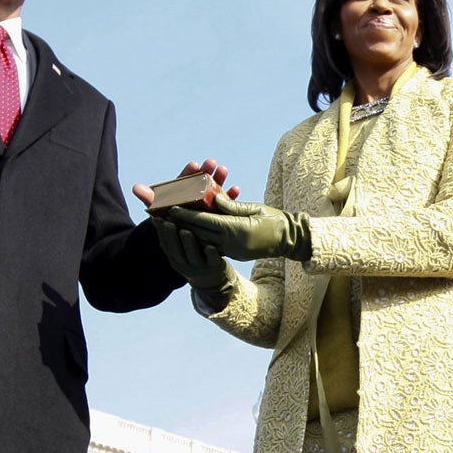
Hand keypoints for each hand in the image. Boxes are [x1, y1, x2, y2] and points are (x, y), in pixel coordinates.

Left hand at [131, 159, 240, 210]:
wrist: (183, 240)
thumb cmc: (171, 221)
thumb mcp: (160, 210)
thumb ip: (151, 199)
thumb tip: (135, 187)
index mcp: (184, 191)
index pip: (187, 178)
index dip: (189, 171)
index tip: (193, 164)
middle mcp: (198, 194)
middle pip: (203, 181)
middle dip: (208, 171)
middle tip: (211, 162)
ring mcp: (210, 202)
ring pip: (216, 189)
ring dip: (221, 179)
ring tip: (224, 169)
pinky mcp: (221, 212)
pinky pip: (228, 203)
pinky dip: (231, 196)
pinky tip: (236, 189)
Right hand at [153, 219, 238, 307]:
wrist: (212, 282)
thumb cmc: (196, 259)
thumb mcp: (181, 252)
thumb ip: (174, 238)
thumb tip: (159, 217)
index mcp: (175, 259)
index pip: (166, 245)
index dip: (161, 233)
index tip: (158, 219)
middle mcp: (185, 264)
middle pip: (177, 251)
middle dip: (172, 236)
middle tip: (169, 222)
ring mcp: (200, 266)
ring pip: (193, 256)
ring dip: (189, 244)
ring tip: (186, 231)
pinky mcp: (214, 266)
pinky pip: (212, 260)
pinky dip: (210, 253)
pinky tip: (210, 245)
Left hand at [168, 190, 311, 260]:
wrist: (289, 240)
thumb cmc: (274, 219)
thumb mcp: (254, 208)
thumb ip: (232, 205)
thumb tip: (213, 197)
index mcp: (237, 230)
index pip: (205, 221)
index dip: (186, 214)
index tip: (170, 208)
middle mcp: (231, 243)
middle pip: (200, 233)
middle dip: (180, 223)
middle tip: (163, 214)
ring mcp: (232, 251)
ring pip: (203, 240)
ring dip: (187, 231)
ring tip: (171, 223)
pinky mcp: (233, 254)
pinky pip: (212, 245)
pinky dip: (199, 237)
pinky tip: (189, 231)